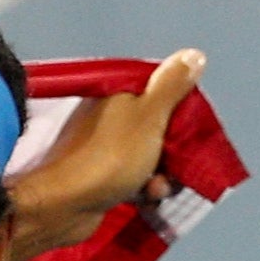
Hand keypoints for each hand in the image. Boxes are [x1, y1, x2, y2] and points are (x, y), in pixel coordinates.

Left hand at [14, 51, 205, 247]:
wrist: (66, 205)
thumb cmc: (110, 157)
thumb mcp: (149, 115)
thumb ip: (171, 85)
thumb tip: (193, 56)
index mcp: (120, 92)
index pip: (163, 92)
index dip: (181, 113)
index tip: (188, 133)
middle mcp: (111, 114)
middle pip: (160, 127)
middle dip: (173, 152)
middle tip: (171, 167)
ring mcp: (105, 145)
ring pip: (150, 156)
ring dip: (161, 175)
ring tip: (153, 188)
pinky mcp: (102, 175)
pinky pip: (135, 178)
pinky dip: (143, 189)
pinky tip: (144, 200)